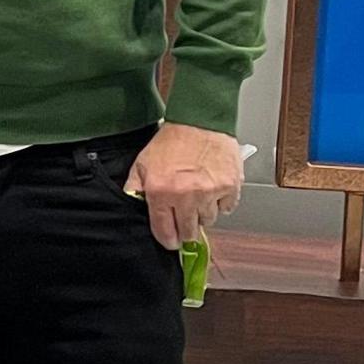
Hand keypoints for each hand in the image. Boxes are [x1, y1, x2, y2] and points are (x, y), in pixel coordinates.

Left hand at [125, 123, 243, 250]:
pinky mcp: (230, 187)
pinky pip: (226, 208)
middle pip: (189, 232)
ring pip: (208, 221)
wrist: (199, 121)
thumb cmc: (171, 141)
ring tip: (197, 197)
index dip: (167, 240)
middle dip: (185, 230)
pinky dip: (220, 203)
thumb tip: (132, 205)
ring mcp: (210, 193)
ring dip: (202, 214)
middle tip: (184, 221)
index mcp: (161, 192)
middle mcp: (186, 196)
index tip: (170, 241)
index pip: (164, 231)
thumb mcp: (142, 164)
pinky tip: (212, 189)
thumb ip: (134, 188)